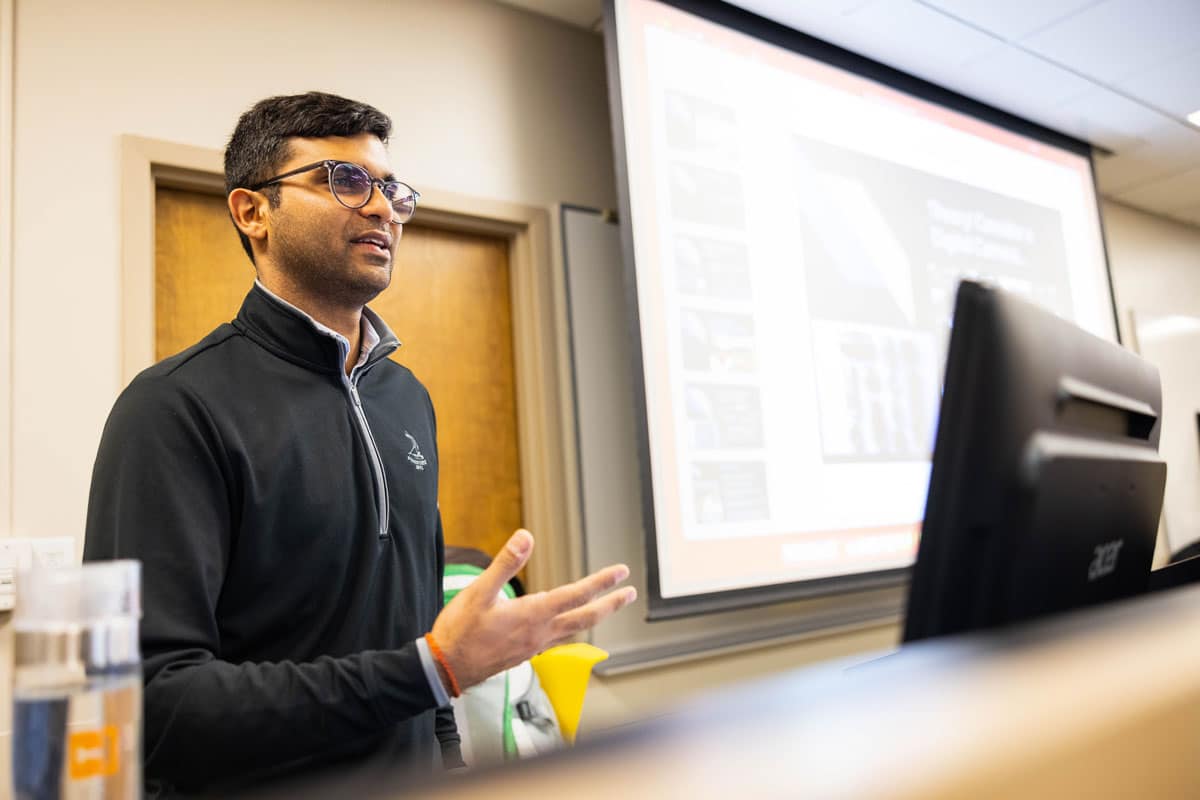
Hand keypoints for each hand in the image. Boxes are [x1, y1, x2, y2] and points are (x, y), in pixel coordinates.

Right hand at [430, 529, 635, 689]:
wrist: (446, 670)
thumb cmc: (460, 631)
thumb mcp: (479, 591)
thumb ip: (505, 563)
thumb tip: (526, 536)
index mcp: (533, 615)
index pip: (576, 594)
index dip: (602, 582)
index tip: (622, 573)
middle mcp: (540, 632)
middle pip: (585, 616)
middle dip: (610, 604)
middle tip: (630, 594)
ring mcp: (534, 646)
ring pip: (574, 629)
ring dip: (594, 616)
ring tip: (606, 607)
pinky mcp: (525, 653)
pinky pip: (558, 638)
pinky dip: (571, 627)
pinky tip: (566, 625)